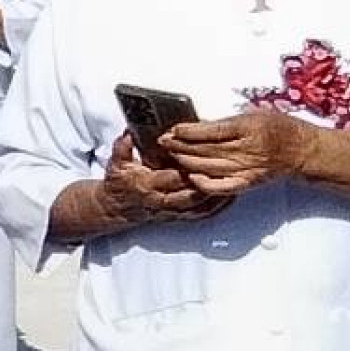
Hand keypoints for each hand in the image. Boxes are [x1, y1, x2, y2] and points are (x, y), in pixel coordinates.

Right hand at [96, 131, 222, 224]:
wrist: (116, 208)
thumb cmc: (119, 184)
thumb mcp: (115, 163)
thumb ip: (122, 148)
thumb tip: (128, 134)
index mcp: (147, 184)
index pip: (171, 176)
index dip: (187, 168)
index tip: (200, 158)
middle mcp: (161, 200)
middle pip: (190, 191)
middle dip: (208, 181)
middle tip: (227, 168)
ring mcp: (171, 210)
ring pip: (199, 204)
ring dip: (217, 195)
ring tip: (234, 182)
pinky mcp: (179, 216)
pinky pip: (201, 214)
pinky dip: (217, 207)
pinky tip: (229, 196)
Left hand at [162, 109, 322, 198]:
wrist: (302, 149)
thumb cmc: (278, 128)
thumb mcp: (253, 114)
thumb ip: (226, 122)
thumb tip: (196, 126)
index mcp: (249, 128)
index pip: (212, 131)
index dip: (188, 131)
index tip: (172, 130)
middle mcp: (247, 149)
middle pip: (206, 149)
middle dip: (180, 145)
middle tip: (163, 142)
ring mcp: (247, 168)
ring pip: (209, 166)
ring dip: (186, 162)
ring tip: (171, 155)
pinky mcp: (247, 182)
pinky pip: (221, 186)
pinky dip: (204, 183)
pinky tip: (192, 177)